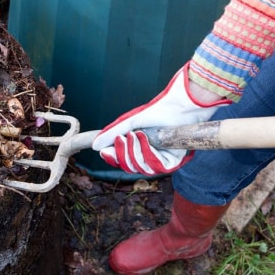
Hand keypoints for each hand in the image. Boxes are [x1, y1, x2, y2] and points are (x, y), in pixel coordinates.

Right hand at [92, 62, 229, 174]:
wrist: (179, 105)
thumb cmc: (158, 110)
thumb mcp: (130, 121)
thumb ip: (112, 133)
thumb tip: (95, 146)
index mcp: (140, 147)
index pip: (123, 160)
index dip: (113, 158)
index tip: (103, 151)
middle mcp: (150, 155)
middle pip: (130, 167)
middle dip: (123, 154)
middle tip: (123, 138)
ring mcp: (162, 159)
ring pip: (141, 168)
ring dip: (135, 151)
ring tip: (136, 135)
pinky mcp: (173, 161)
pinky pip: (156, 166)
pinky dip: (148, 152)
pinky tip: (145, 138)